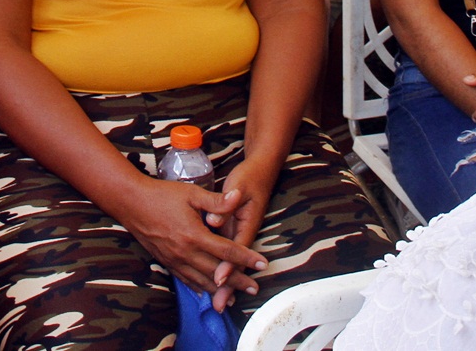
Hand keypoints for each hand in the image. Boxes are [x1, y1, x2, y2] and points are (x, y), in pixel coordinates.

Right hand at [117, 179, 267, 298]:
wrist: (131, 203)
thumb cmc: (162, 195)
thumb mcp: (192, 193)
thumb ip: (216, 201)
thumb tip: (238, 197)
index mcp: (194, 235)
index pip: (227, 251)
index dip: (247, 258)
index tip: (262, 264)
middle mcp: (185, 252)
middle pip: (217, 271)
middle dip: (238, 281)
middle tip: (255, 289)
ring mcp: (174, 260)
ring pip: (201, 281)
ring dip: (220, 290)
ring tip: (234, 297)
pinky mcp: (166, 262)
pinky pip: (185, 280)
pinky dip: (199, 288)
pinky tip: (206, 292)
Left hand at [206, 158, 277, 310]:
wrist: (262, 170)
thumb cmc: (249, 178)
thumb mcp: (239, 186)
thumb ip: (226, 203)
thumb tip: (214, 220)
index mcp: (247, 223)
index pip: (235, 250)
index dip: (227, 266)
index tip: (218, 280)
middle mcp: (245, 232)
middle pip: (235, 264)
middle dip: (228, 285)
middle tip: (219, 305)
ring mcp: (240, 234)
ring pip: (232, 263)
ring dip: (226, 283)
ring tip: (217, 303)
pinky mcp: (235, 233)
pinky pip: (228, 255)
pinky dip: (222, 269)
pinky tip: (213, 282)